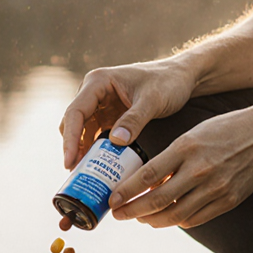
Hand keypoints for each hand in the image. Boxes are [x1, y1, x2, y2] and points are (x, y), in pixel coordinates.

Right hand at [59, 59, 194, 169]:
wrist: (183, 77)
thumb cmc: (168, 82)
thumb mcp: (153, 100)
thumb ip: (135, 119)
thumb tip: (115, 142)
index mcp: (98, 82)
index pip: (75, 112)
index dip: (70, 139)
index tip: (69, 161)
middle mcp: (94, 92)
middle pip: (74, 122)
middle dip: (73, 147)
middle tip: (76, 173)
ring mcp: (101, 104)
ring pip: (82, 130)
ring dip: (82, 151)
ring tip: (86, 174)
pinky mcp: (110, 115)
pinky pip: (96, 134)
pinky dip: (95, 149)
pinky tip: (98, 165)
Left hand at [108, 104, 252, 228]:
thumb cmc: (224, 130)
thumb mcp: (192, 135)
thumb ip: (171, 158)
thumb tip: (147, 182)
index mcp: (187, 147)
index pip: (148, 174)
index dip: (127, 191)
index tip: (113, 199)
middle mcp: (200, 169)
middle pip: (158, 199)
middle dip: (133, 211)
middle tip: (119, 214)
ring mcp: (216, 187)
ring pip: (175, 214)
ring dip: (153, 220)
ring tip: (141, 218)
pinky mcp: (228, 200)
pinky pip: (196, 218)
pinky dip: (178, 220)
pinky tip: (168, 217)